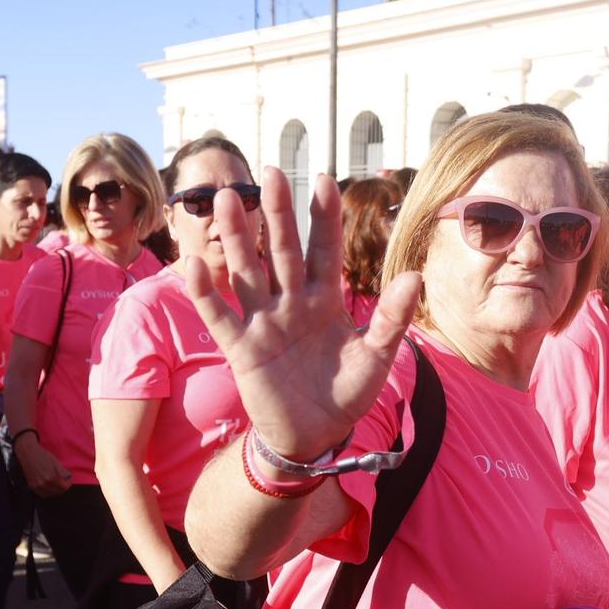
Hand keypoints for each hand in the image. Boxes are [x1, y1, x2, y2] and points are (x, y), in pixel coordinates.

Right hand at [18, 437, 72, 498]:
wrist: (27, 453)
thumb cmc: (42, 455)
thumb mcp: (55, 462)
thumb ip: (63, 472)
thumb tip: (68, 478)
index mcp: (51, 477)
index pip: (63, 487)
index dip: (68, 484)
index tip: (69, 480)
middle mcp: (44, 483)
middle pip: (57, 492)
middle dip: (63, 488)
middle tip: (64, 482)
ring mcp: (37, 486)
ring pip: (50, 494)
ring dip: (55, 491)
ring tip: (57, 485)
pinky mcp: (31, 485)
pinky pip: (42, 494)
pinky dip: (47, 493)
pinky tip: (50, 487)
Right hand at [186, 168, 421, 462]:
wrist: (315, 435)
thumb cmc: (347, 393)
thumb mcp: (377, 357)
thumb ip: (391, 318)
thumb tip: (415, 276)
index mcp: (326, 299)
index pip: (325, 250)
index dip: (324, 217)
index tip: (324, 180)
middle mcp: (292, 301)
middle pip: (283, 250)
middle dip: (278, 213)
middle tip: (271, 172)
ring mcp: (264, 322)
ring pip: (248, 271)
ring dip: (237, 238)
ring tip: (224, 199)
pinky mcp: (242, 348)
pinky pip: (220, 315)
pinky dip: (205, 293)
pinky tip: (193, 264)